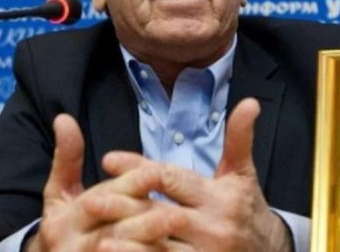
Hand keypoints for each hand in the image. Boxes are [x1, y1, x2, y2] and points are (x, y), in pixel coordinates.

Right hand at [25, 114, 176, 251]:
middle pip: (113, 231)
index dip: (129, 186)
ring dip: (153, 245)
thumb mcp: (60, 192)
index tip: (156, 174)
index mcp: (61, 222)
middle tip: (179, 214)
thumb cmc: (66, 225)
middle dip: (146, 221)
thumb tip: (64, 117)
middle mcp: (69, 248)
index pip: (99, 201)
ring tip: (179, 230)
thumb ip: (67, 158)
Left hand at [101, 98, 292, 251]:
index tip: (107, 160)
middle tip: (89, 202)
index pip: (172, 178)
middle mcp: (214, 226)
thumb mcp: (242, 173)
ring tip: (98, 238)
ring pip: (161, 248)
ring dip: (129, 243)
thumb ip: (239, 139)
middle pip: (160, 214)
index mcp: (219, 196)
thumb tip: (250, 102)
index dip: (138, 167)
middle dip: (123, 207)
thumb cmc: (246, 208)